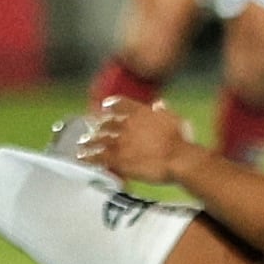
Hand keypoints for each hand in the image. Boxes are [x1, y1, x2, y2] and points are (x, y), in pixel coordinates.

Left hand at [82, 97, 198, 184]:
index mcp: (141, 113)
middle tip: (90, 126)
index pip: (121, 104)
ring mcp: (120, 142)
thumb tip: (159, 104)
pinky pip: (98, 157)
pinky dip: (89, 156)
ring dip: (89, 140)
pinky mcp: (117, 159)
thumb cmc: (180, 140)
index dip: (111, 104)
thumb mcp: (175, 119)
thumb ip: (164, 111)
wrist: (178, 158)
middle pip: (106, 123)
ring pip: (99, 139)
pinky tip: (83, 157)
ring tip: (82, 142)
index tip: (105, 105)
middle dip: (97, 124)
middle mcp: (127, 125)